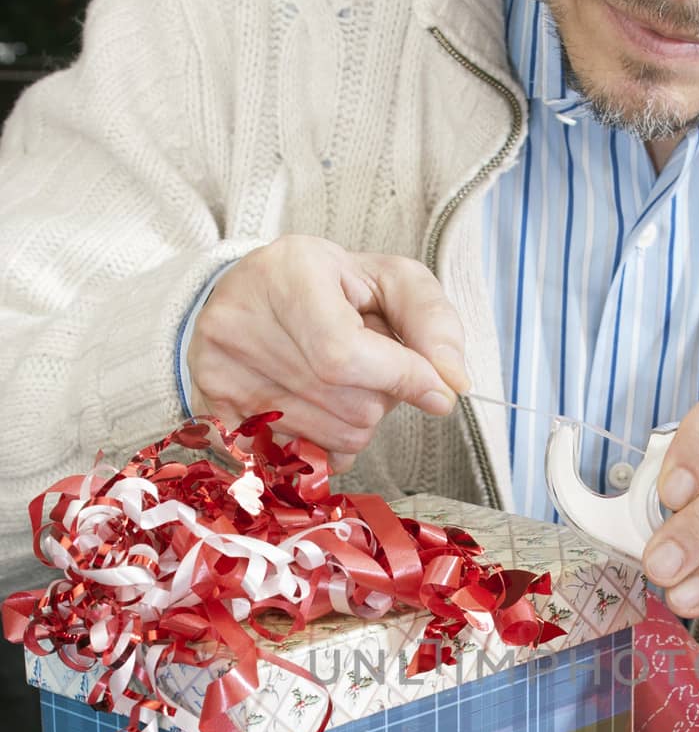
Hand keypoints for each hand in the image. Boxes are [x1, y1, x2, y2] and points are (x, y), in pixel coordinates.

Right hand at [187, 237, 467, 470]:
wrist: (251, 295)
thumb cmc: (329, 287)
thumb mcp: (389, 281)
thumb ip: (431, 322)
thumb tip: (451, 383)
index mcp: (288, 273)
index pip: (345, 355)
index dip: (400, 380)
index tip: (435, 388)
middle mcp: (241, 321)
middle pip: (348, 405)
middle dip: (381, 398)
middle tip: (370, 368)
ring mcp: (220, 371)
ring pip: (331, 440)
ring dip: (356, 422)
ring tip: (337, 380)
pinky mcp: (215, 410)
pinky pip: (301, 459)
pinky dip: (325, 443)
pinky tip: (316, 406)